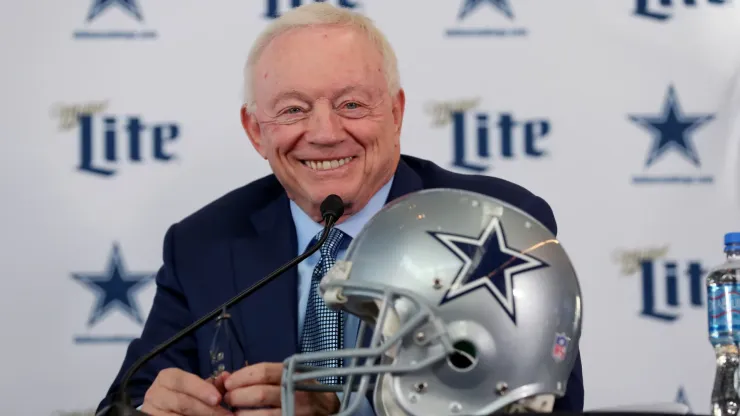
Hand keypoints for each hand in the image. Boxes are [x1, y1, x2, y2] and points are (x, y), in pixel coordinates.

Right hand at [141, 368, 233, 415]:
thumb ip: (212, 383)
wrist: (164, 408)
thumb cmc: (184, 394)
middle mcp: (155, 393)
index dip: (201, 389)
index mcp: (166, 377)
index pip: (183, 381)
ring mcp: (152, 410)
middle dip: (207, 409)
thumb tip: (226, 377)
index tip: (218, 399)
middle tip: (225, 415)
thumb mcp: (196, 386)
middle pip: (183, 402)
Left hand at [223, 362, 339, 415]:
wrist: (327, 409)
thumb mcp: (288, 375)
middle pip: (259, 394)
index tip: (228, 383)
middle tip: (228, 399)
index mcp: (293, 374)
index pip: (263, 372)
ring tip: (236, 412)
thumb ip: (261, 375)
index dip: (241, 377)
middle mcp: (295, 392)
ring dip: (242, 413)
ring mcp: (295, 411)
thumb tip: (226, 377)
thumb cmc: (302, 389)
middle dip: (237, 397)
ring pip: (261, 414)